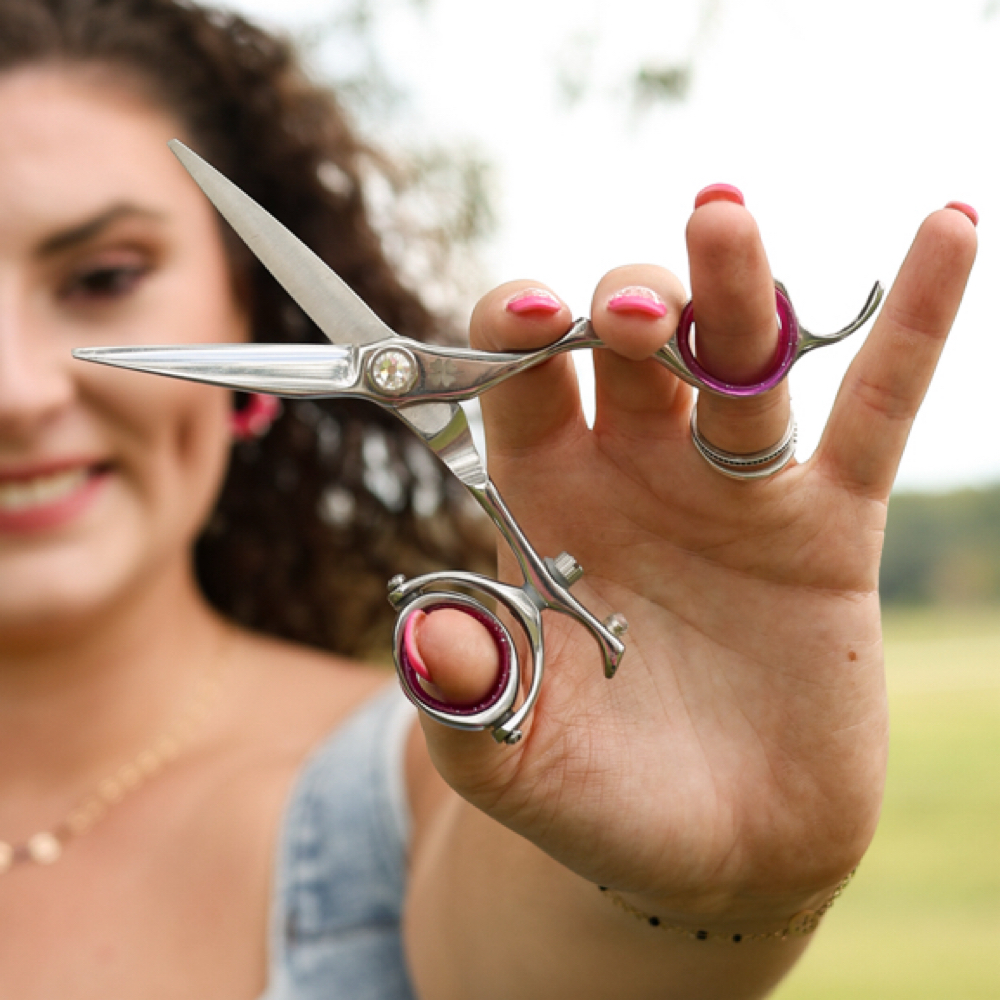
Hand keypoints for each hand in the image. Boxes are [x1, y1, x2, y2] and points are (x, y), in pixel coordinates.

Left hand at [411, 193, 976, 924]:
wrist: (711, 849)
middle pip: (632, 342)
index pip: (521, 380)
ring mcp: (734, 493)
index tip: (532, 318)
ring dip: (735, 285)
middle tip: (640, 317)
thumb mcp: (510, 760)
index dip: (516, 332)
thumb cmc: (596, 796)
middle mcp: (637, 473)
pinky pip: (878, 412)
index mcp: (547, 503)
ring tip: (723, 215)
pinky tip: (946, 226)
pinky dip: (914, 324)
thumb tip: (425, 632)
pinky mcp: (828, 528)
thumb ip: (462, 699)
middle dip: (630, 302)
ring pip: (740, 358)